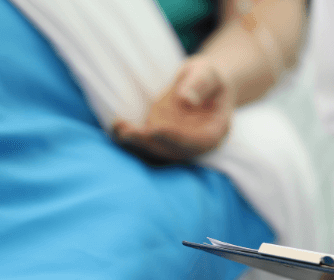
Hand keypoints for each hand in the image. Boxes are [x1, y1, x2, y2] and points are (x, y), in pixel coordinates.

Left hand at [112, 55, 234, 163]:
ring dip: (138, 142)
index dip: (176, 139)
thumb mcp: (208, 73)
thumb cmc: (208, 77)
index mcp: (215, 131)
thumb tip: (186, 99)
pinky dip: (132, 138)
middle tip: (127, 131)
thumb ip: (200, 84)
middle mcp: (197, 143)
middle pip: (174, 151)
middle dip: (150, 143)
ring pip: (159, 150)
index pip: (198, 142)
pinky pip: (149, 143)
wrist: (202, 83)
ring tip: (119, 126)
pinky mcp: (164, 139)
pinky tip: (118, 125)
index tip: (155, 129)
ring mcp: (179, 143)